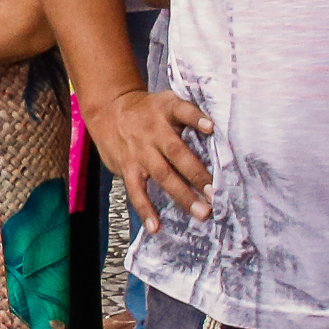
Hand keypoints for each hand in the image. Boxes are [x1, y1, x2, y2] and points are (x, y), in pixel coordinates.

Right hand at [87, 87, 214, 226]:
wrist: (109, 109)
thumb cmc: (148, 110)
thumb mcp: (167, 102)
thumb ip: (190, 115)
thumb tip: (220, 134)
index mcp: (167, 111)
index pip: (183, 111)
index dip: (197, 118)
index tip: (212, 127)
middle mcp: (154, 131)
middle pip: (177, 152)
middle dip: (197, 174)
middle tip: (215, 193)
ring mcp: (140, 151)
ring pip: (162, 175)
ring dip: (182, 196)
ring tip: (201, 213)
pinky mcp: (127, 167)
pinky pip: (136, 191)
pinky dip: (145, 209)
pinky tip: (155, 227)